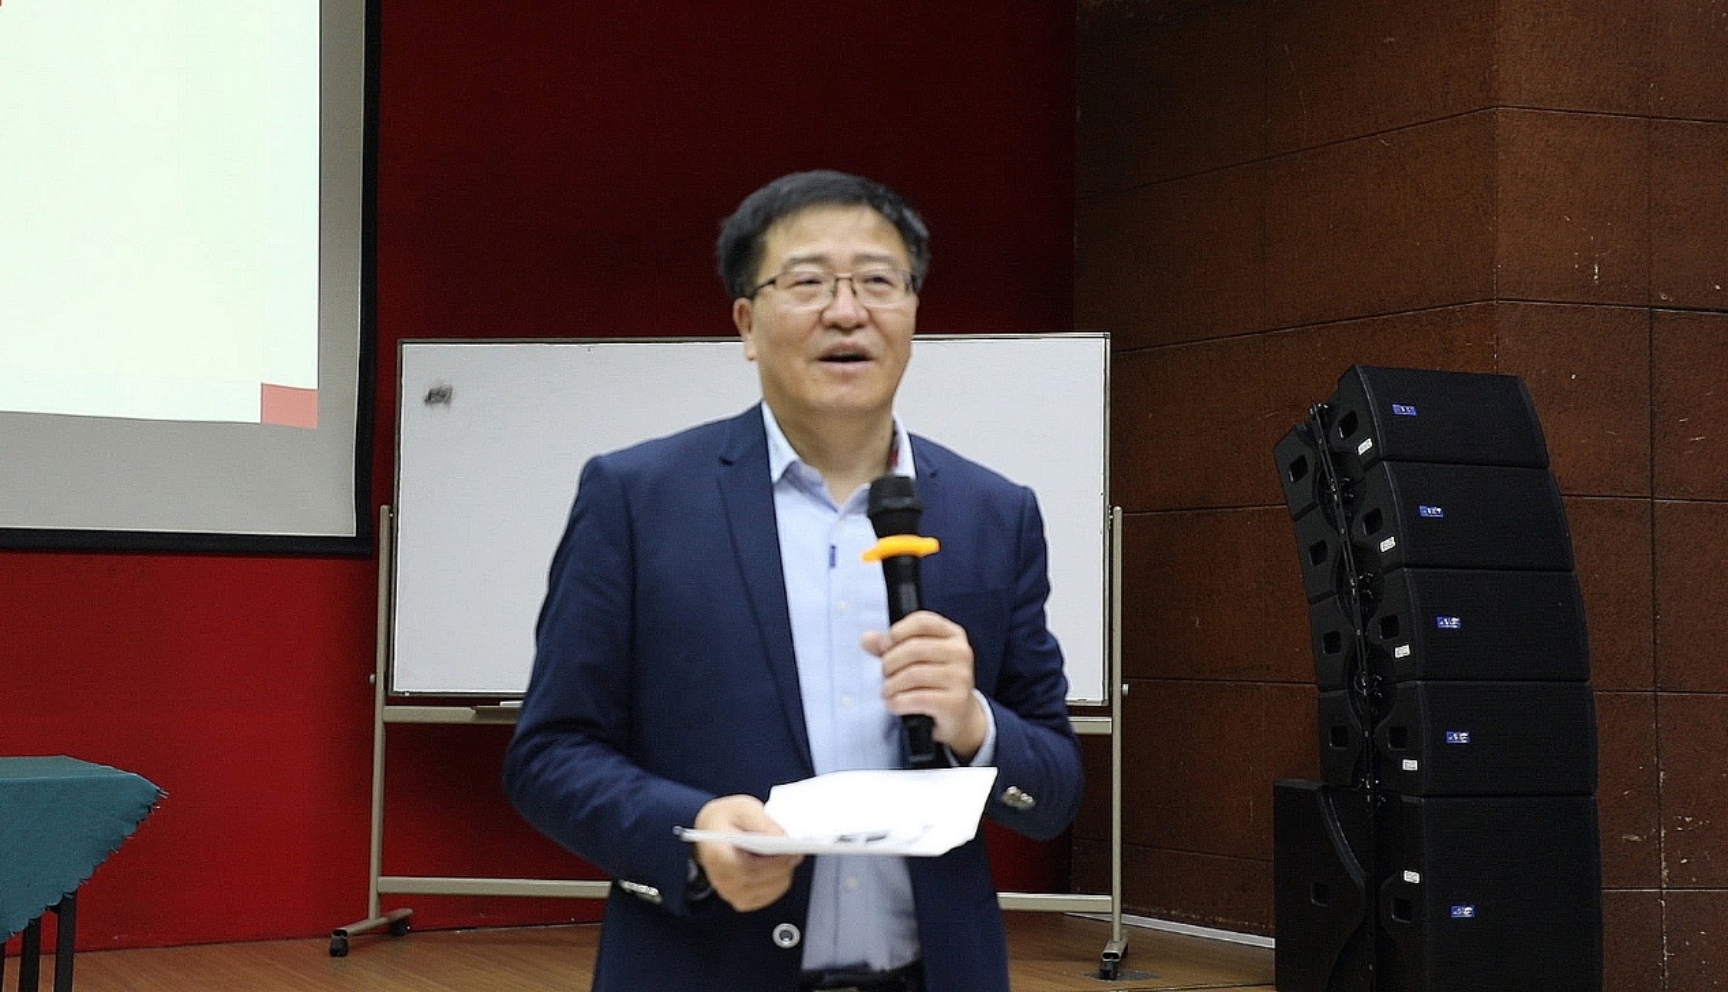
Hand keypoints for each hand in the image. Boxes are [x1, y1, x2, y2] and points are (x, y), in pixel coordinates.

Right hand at [691, 794, 802, 912]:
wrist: (711, 831)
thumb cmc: (726, 819)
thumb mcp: (744, 808)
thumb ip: (762, 823)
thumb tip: (783, 838)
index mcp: (717, 855)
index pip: (750, 867)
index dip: (774, 861)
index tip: (791, 850)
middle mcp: (721, 879)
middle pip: (763, 880)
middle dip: (784, 865)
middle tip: (797, 851)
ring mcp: (730, 893)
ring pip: (770, 889)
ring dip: (784, 873)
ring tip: (789, 856)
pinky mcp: (741, 900)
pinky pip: (769, 895)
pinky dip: (779, 881)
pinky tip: (780, 866)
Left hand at [863, 610, 987, 761]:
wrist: (958, 715)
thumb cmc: (933, 681)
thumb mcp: (915, 659)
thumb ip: (890, 646)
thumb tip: (866, 639)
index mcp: (953, 634)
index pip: (922, 621)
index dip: (897, 632)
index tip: (884, 646)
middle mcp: (961, 652)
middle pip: (914, 649)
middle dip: (890, 663)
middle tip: (884, 674)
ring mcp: (961, 677)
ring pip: (913, 675)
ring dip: (891, 685)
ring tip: (887, 691)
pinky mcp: (955, 702)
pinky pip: (917, 699)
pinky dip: (897, 702)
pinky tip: (893, 704)